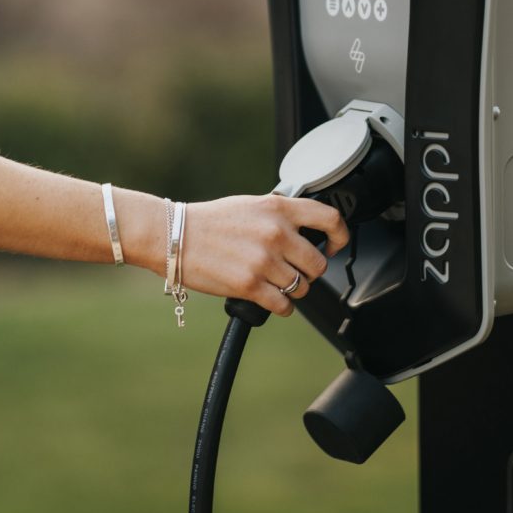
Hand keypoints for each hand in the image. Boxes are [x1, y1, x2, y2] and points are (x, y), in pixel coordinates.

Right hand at [178, 195, 348, 316]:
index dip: (339, 237)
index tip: (333, 247)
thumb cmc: (209, 221)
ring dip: (292, 290)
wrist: (173, 236)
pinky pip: (284, 305)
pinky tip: (269, 298)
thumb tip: (305, 230)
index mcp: (278, 208)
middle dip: (308, 272)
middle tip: (292, 271)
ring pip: (301, 287)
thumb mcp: (250, 205)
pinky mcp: (250, 285)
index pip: (329, 220)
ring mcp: (264, 260)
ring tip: (274, 283)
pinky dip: (281, 306)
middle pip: (318, 264)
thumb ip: (279, 215)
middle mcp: (276, 233)